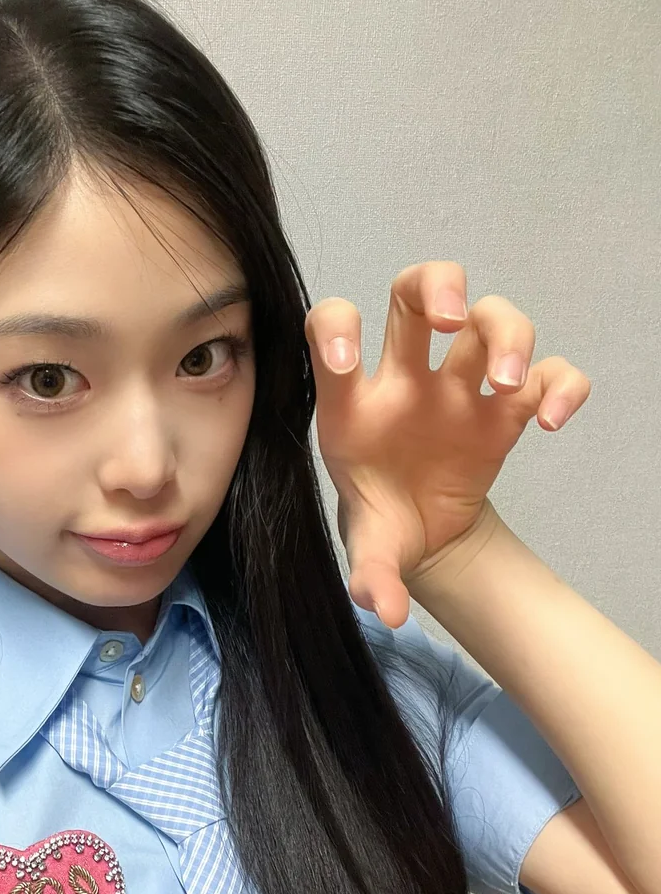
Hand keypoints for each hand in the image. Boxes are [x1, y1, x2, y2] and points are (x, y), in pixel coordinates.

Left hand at [304, 260, 590, 627]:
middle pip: (416, 292)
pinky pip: (547, 372)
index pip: (333, 329)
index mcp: (355, 403)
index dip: (336, 327)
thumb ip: (372, 575)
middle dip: (436, 284)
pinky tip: (554, 420)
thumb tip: (385, 608)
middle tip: (450, 316)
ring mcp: (462, 388)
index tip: (346, 359)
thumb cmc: (385, 520)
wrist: (425, 537)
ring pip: (489, 317)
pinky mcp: (508, 408)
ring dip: (506, 333)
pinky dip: (560, 383)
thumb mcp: (372, 549)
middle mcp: (408, 380)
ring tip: (507, 383)